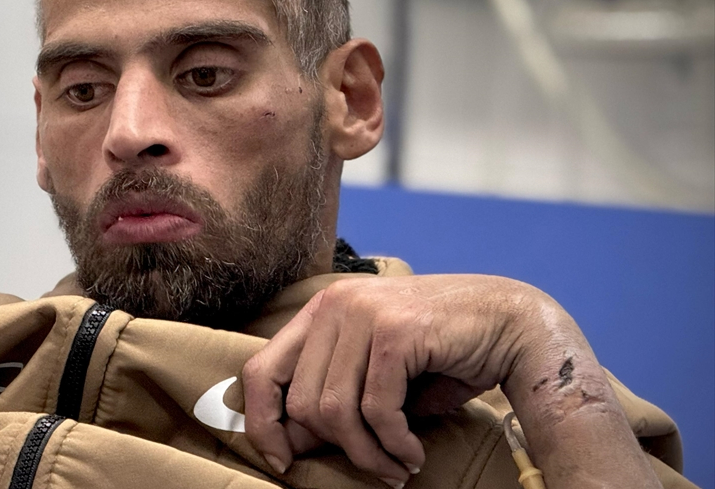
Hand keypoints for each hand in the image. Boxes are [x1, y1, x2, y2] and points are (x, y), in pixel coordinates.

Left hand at [242, 274, 662, 488]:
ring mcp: (363, 313)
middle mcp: (334, 304)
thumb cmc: (443, 354)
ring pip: (337, 410)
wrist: (511, 323)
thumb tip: (289, 445)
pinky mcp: (395, 333)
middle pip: (302, 400)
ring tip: (396, 468)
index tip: (281, 460)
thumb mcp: (376, 376)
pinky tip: (414, 453)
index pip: (261, 369)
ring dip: (368, 453)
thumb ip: (335, 399)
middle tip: (374, 468)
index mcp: (321, 311)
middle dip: (336, 448)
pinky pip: (378, 410)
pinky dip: (395, 444)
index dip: (263, 422)